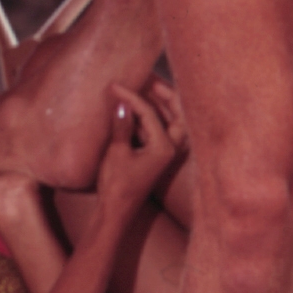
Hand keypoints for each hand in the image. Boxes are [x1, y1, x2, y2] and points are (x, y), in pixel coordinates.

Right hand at [92, 82, 185, 215]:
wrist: (116, 213)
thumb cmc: (117, 186)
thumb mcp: (117, 153)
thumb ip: (121, 126)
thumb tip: (121, 102)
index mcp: (165, 148)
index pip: (151, 113)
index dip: (132, 97)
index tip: (114, 86)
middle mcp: (171, 149)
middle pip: (177, 113)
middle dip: (165, 94)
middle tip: (150, 79)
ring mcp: (165, 154)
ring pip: (171, 121)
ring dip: (160, 105)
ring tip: (146, 88)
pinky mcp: (157, 157)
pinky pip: (160, 131)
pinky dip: (151, 118)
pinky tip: (137, 111)